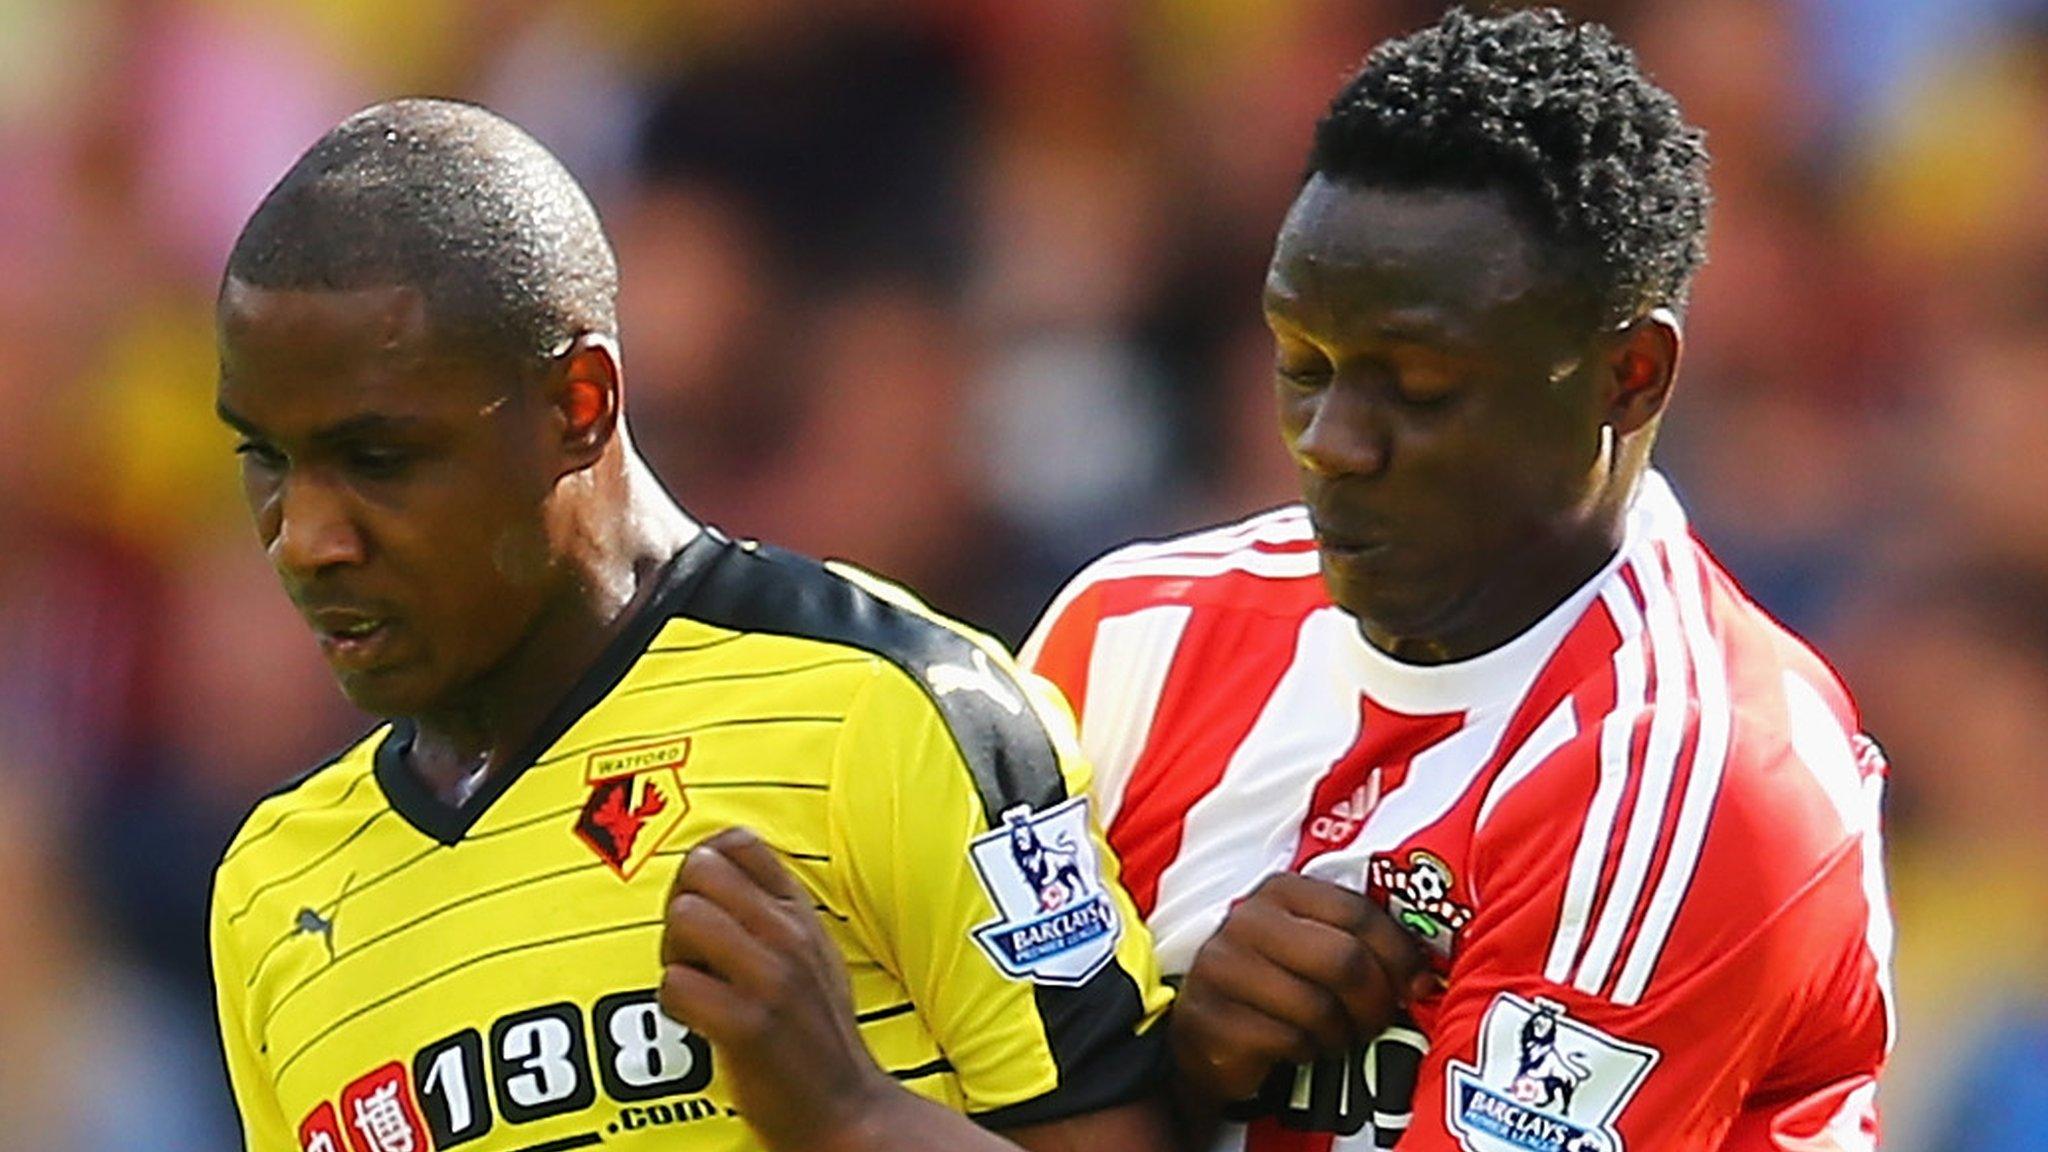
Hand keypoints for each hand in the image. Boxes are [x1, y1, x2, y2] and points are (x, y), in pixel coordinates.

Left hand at [658, 826, 892, 1150]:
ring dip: (673, 954)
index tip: (704, 903)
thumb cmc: (819, 1034)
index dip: (703, 865)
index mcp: (801, 914)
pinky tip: (699, 1021)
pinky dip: (674, 1004)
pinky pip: (675, 985)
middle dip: (680, 906)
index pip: (737, 842)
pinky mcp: (748, 1024)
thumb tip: (722, 868)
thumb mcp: (815, 953)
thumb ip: (777, 910)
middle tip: (692, 949)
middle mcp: (789, 936)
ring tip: (698, 983)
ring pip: (683, 918)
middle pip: (699, 871)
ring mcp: (771, 978)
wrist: (847, 1107)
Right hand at [1170, 872, 1435, 1110]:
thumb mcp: (1312, 945)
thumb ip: (1359, 943)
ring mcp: (1224, 969)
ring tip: (1337, 1036)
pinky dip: (1307, 1051)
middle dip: (1375, 1001)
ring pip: (1319, 1007)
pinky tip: (1301, 1047)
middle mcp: (1248, 920)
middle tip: (1377, 1021)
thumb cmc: (1276, 982)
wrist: (1206, 1032)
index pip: (1358, 913)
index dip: (1399, 954)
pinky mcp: (1213, 1019)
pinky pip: (1289, 1041)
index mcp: (1281, 890)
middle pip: (1344, 961)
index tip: (1418, 985)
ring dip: (1341, 1033)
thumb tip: (1424, 979)